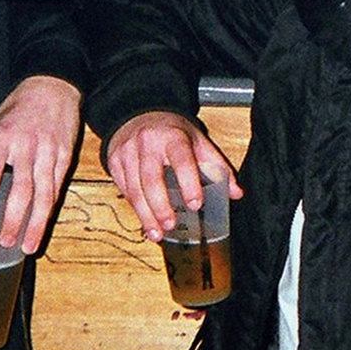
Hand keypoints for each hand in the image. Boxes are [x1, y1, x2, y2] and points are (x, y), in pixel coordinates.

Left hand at [0, 75, 81, 252]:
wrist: (52, 87)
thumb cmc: (17, 109)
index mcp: (4, 138)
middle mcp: (28, 147)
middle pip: (22, 190)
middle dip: (13, 219)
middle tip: (5, 240)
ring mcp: (50, 153)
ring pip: (45, 194)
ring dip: (37, 223)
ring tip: (29, 244)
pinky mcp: (66, 156)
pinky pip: (58, 187)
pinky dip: (50, 208)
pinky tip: (44, 223)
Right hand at [106, 111, 242, 241]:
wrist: (139, 115)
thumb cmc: (172, 132)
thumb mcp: (197, 141)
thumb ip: (217, 167)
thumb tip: (236, 193)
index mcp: (173, 137)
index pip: (181, 160)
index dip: (189, 182)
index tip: (196, 204)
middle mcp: (147, 143)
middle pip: (151, 178)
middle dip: (160, 205)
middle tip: (171, 225)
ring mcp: (127, 152)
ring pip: (134, 188)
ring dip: (145, 214)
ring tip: (156, 234)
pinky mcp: (114, 161)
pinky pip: (124, 188)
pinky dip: (134, 208)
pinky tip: (145, 221)